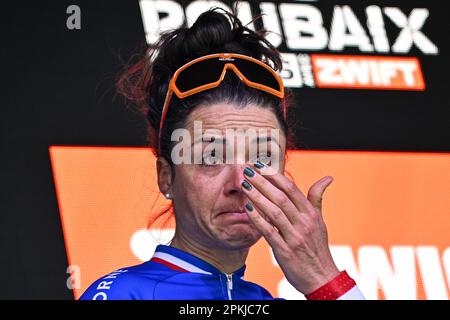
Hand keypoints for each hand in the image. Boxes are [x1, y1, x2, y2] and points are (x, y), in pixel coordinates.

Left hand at [241, 163, 339, 294]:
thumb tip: (327, 178)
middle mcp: (304, 223)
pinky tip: (247, 209)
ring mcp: (294, 237)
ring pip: (274, 212)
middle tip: (248, 170)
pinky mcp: (285, 251)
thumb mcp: (320, 221)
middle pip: (281, 197)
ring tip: (244, 185)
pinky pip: (269, 232)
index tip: (260, 166)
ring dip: (257, 197)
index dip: (275, 176)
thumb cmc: (318, 247)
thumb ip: (317, 198)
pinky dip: (258, 220)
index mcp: (311, 214)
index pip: (292, 189)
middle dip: (262, 182)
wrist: (322, 277)